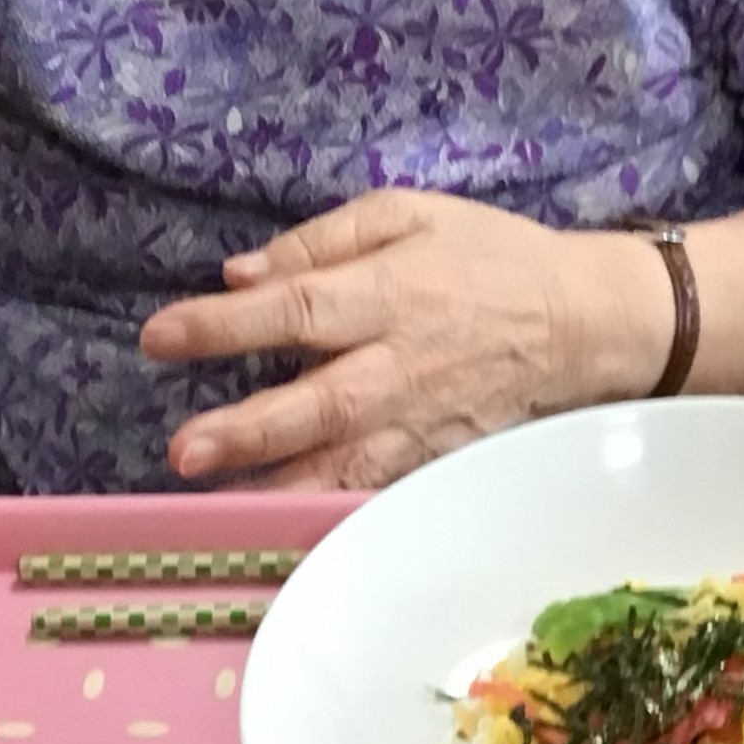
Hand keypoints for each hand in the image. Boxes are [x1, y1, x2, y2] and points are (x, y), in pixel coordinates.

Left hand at [140, 190, 668, 489]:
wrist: (584, 324)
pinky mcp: (438, 461)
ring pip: (344, 463)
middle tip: (184, 450)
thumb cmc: (488, 258)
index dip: (226, 324)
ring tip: (216, 507)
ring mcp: (421, 423)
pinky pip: (377, 491)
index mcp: (389, 292)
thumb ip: (322, 241)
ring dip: (278, 487)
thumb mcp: (409, 214)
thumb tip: (241, 273)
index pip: (296, 308)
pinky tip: (278, 529)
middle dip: (250, 428)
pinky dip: (330, 513)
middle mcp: (400, 365)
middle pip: (318, 401)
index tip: (159, 336)